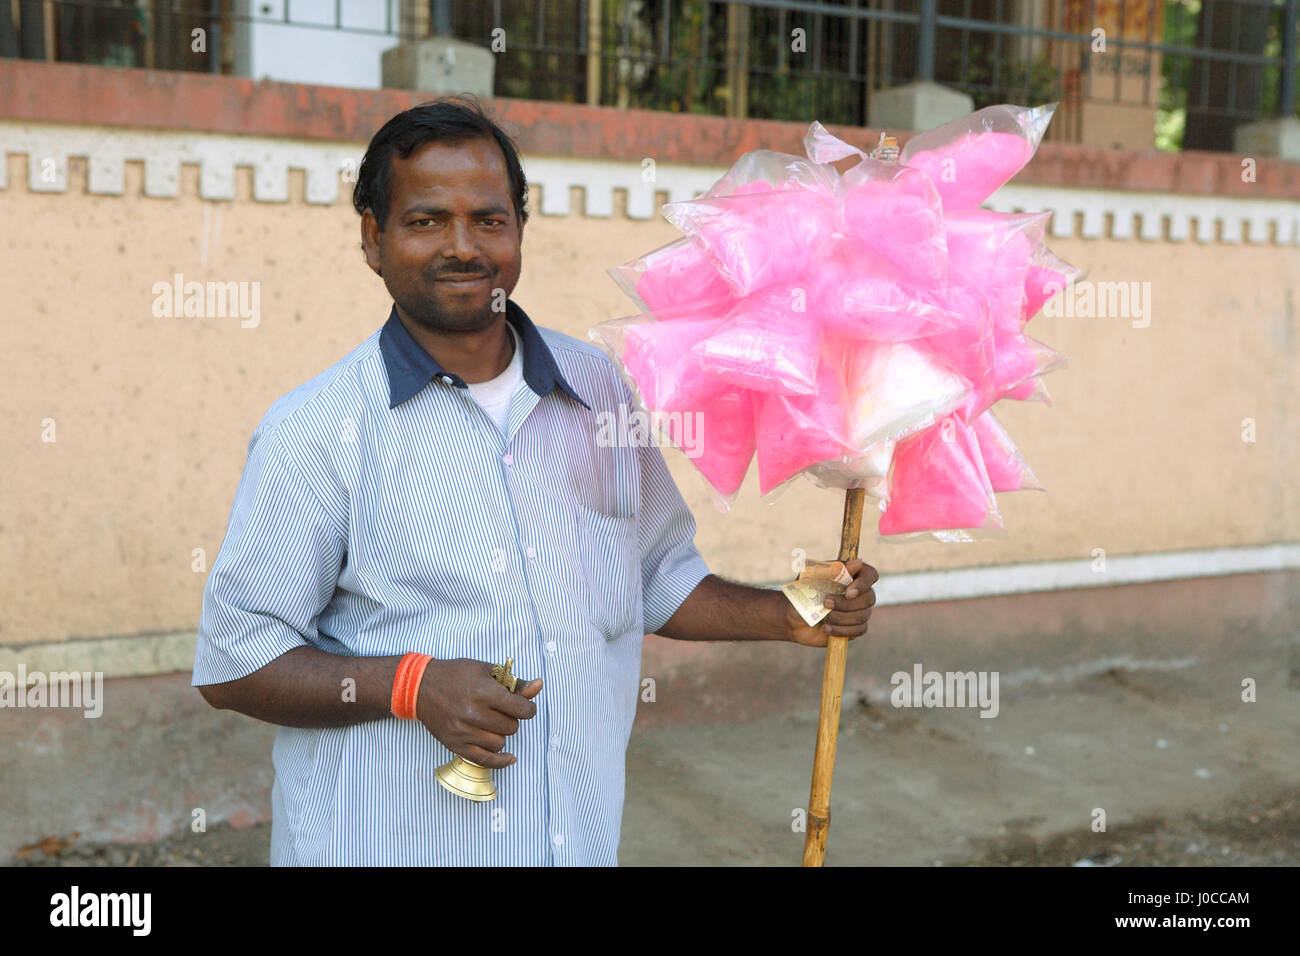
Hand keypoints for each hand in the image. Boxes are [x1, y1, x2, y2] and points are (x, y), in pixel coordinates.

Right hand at [416, 658, 542, 768]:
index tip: (525, 706)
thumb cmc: (455, 675)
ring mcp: (463, 731)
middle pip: (511, 727)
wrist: (420, 687)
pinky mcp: (455, 745)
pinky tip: (510, 758)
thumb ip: (514, 682)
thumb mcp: (486, 670)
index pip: (520, 708)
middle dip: (512, 719)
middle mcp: (473, 713)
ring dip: (502, 734)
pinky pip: (484, 760)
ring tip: (492, 723)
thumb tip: (539, 685)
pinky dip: (500, 760)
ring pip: (500, 743)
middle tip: (502, 711)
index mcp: (483, 691)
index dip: (528, 708)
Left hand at [785, 558, 878, 647]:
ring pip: (863, 616)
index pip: (871, 575)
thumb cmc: (804, 592)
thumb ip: (834, 570)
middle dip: (846, 604)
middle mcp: (859, 592)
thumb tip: (859, 562)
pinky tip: (826, 628)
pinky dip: (842, 630)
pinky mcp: (855, 627)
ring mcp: (859, 610)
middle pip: (869, 598)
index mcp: (851, 574)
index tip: (848, 592)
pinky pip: (859, 630)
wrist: (793, 616)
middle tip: (825, 603)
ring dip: (841, 618)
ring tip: (823, 617)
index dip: (864, 584)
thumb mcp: (814, 577)